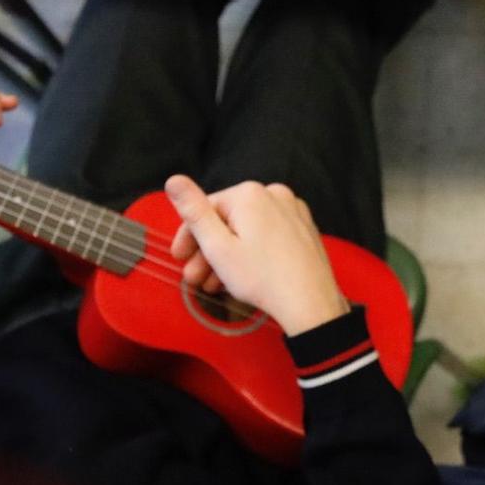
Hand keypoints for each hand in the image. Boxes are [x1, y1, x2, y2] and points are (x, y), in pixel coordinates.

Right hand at [164, 176, 349, 335]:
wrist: (311, 304)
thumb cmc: (263, 279)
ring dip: (227, 255)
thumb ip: (194, 212)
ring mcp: (293, 210)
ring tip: (215, 284)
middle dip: (207, 251)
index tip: (179, 258)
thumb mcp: (218, 247)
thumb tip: (173, 180)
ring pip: (248, 230)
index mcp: (249, 194)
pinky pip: (268, 235)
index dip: (188, 236)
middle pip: (228, 220)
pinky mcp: (304, 228)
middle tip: (195, 278)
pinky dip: (252, 252)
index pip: (206, 209)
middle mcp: (274, 194)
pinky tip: (242, 276)